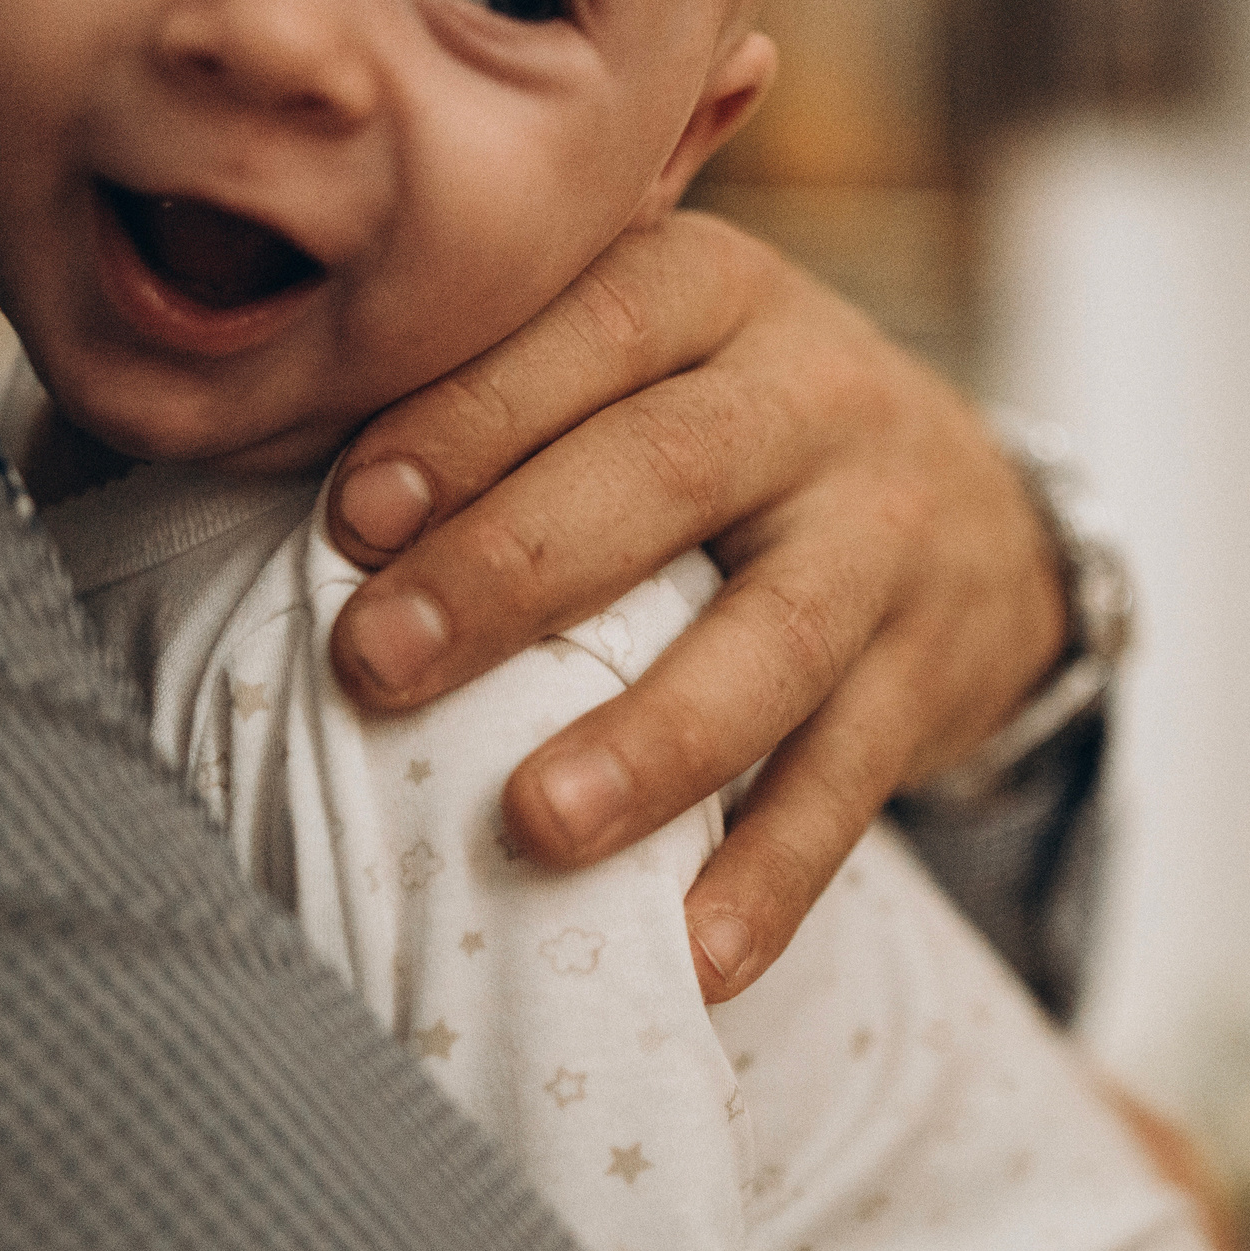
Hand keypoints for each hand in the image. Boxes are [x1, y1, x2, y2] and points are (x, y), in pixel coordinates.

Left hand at [323, 211, 1068, 999]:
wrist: (985, 512)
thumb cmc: (735, 429)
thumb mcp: (655, 350)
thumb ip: (510, 367)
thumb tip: (264, 456)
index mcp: (716, 291)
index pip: (595, 324)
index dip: (473, 414)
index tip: (350, 517)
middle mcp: (816, 394)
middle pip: (672, 468)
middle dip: (515, 565)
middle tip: (376, 664)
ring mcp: (890, 537)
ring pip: (780, 634)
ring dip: (656, 734)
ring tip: (536, 824)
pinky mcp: (930, 673)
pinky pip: (853, 779)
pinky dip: (772, 875)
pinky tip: (691, 959)